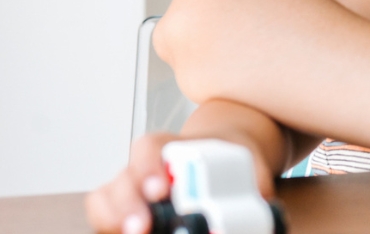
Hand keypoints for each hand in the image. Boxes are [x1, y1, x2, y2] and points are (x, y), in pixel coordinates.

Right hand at [84, 132, 275, 233]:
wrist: (226, 152)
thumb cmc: (232, 158)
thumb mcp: (249, 165)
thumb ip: (255, 187)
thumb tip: (263, 212)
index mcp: (172, 145)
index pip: (151, 148)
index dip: (149, 168)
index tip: (160, 190)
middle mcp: (146, 165)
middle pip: (124, 178)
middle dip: (129, 205)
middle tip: (142, 226)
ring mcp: (132, 186)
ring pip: (106, 197)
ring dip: (114, 218)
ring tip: (136, 232)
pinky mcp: (128, 207)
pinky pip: (106, 214)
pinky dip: (110, 223)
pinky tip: (127, 232)